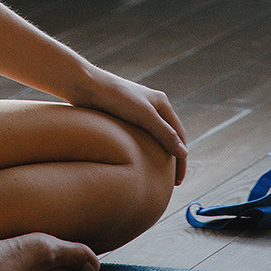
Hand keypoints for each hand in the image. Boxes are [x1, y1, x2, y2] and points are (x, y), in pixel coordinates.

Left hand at [69, 65, 188, 183]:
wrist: (86, 86)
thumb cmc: (117, 97)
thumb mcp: (144, 115)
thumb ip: (164, 134)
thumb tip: (184, 153)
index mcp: (161, 103)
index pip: (179, 134)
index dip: (181, 158)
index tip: (178, 180)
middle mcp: (152, 106)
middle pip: (167, 137)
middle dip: (171, 159)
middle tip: (170, 183)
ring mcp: (137, 112)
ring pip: (152, 139)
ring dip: (157, 156)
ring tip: (155, 176)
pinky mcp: (123, 117)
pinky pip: (138, 138)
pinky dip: (143, 151)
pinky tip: (138, 163)